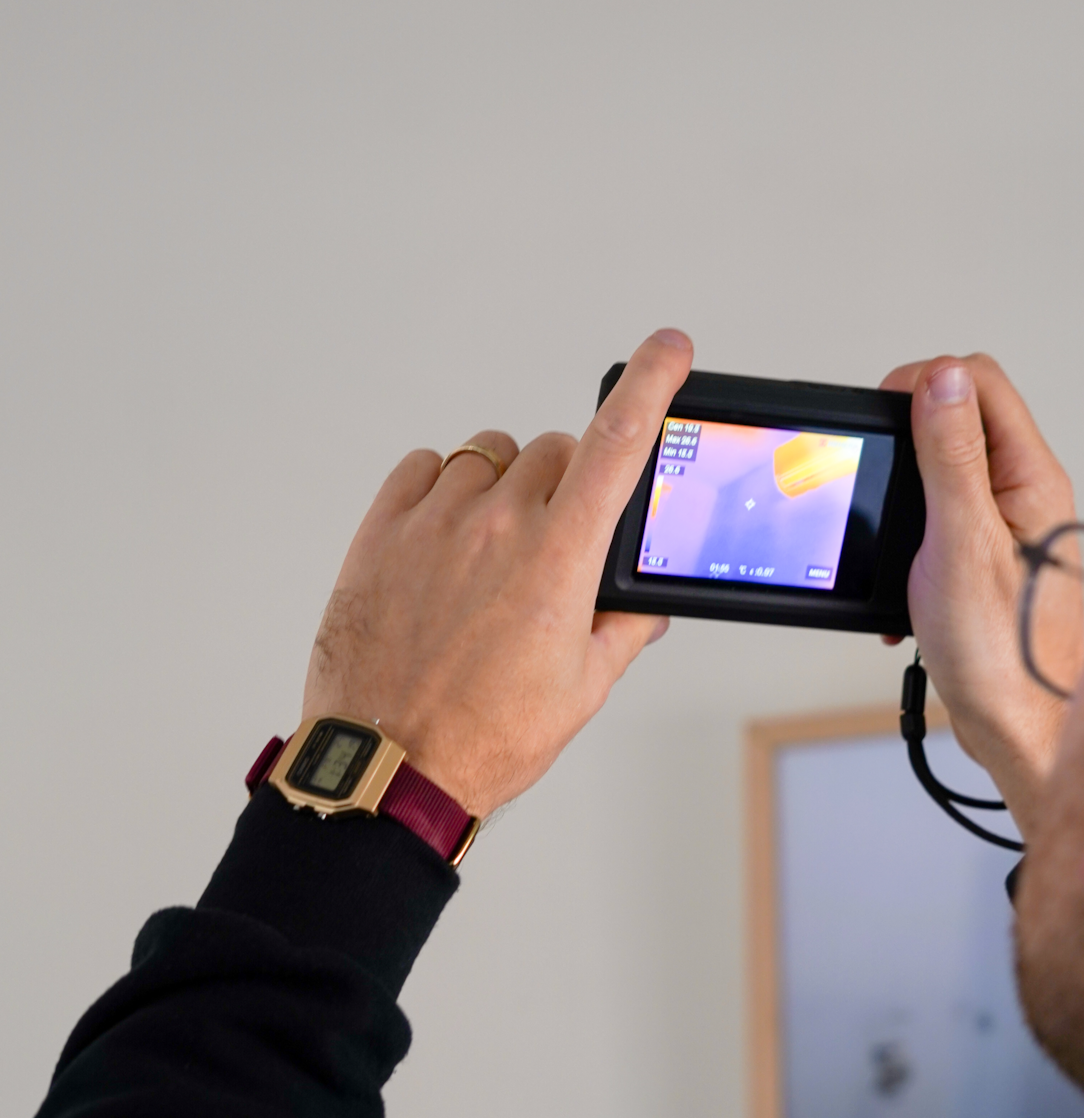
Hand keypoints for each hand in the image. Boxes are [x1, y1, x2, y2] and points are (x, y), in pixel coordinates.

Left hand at [302, 329, 692, 819]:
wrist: (387, 768)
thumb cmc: (481, 737)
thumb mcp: (578, 690)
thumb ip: (619, 633)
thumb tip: (642, 609)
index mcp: (560, 559)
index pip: (618, 443)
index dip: (650, 383)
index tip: (668, 349)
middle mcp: (499, 524)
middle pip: (557, 451)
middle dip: (570, 483)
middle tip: (558, 543)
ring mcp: (435, 524)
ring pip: (491, 456)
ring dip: (506, 485)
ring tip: (494, 550)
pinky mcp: (381, 533)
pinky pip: (423, 470)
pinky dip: (443, 488)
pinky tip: (445, 537)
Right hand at [880, 354, 1077, 832]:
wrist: (1015, 731)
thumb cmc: (999, 653)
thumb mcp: (960, 542)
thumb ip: (951, 455)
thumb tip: (942, 378)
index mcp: (1031, 476)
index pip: (979, 379)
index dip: (923, 383)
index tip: (885, 421)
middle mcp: (1028, 491)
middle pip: (962, 414)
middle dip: (909, 433)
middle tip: (882, 473)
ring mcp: (1010, 522)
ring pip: (948, 464)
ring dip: (908, 485)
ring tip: (894, 528)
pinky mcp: (990, 554)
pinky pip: (944, 511)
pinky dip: (911, 529)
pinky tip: (903, 569)